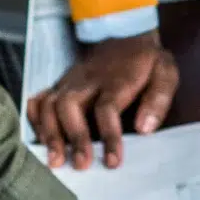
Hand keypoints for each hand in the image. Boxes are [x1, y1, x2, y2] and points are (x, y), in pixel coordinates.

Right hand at [27, 33, 178, 168]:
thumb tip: (144, 128)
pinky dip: (35, 121)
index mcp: (116, 80)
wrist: (125, 35)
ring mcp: (69, 82)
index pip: (107, 108)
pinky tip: (41, 140)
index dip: (109, 136)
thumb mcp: (165, 73)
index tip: (113, 161)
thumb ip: (158, 99)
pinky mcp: (59, 85)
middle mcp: (86, 81)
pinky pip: (39, 101)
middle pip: (70, 106)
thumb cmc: (145, 61)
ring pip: (49, 104)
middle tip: (80, 165)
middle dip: (73, 137)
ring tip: (55, 160)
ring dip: (50, 134)